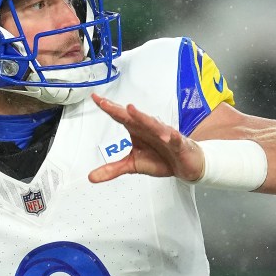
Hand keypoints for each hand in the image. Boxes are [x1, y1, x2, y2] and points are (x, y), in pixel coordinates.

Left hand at [88, 94, 204, 183]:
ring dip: (142, 117)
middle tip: (106, 104)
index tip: (96, 99)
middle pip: (132, 117)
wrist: (184, 165)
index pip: (120, 116)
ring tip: (131, 111)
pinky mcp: (178, 143)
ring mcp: (163, 134)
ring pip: (152, 124)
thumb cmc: (160, 159)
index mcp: (136, 130)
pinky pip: (174, 138)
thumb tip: (91, 177)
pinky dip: (170, 136)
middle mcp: (148, 128)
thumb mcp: (131, 166)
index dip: (108, 108)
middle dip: (119, 110)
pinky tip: (165, 135)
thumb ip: (112, 170)